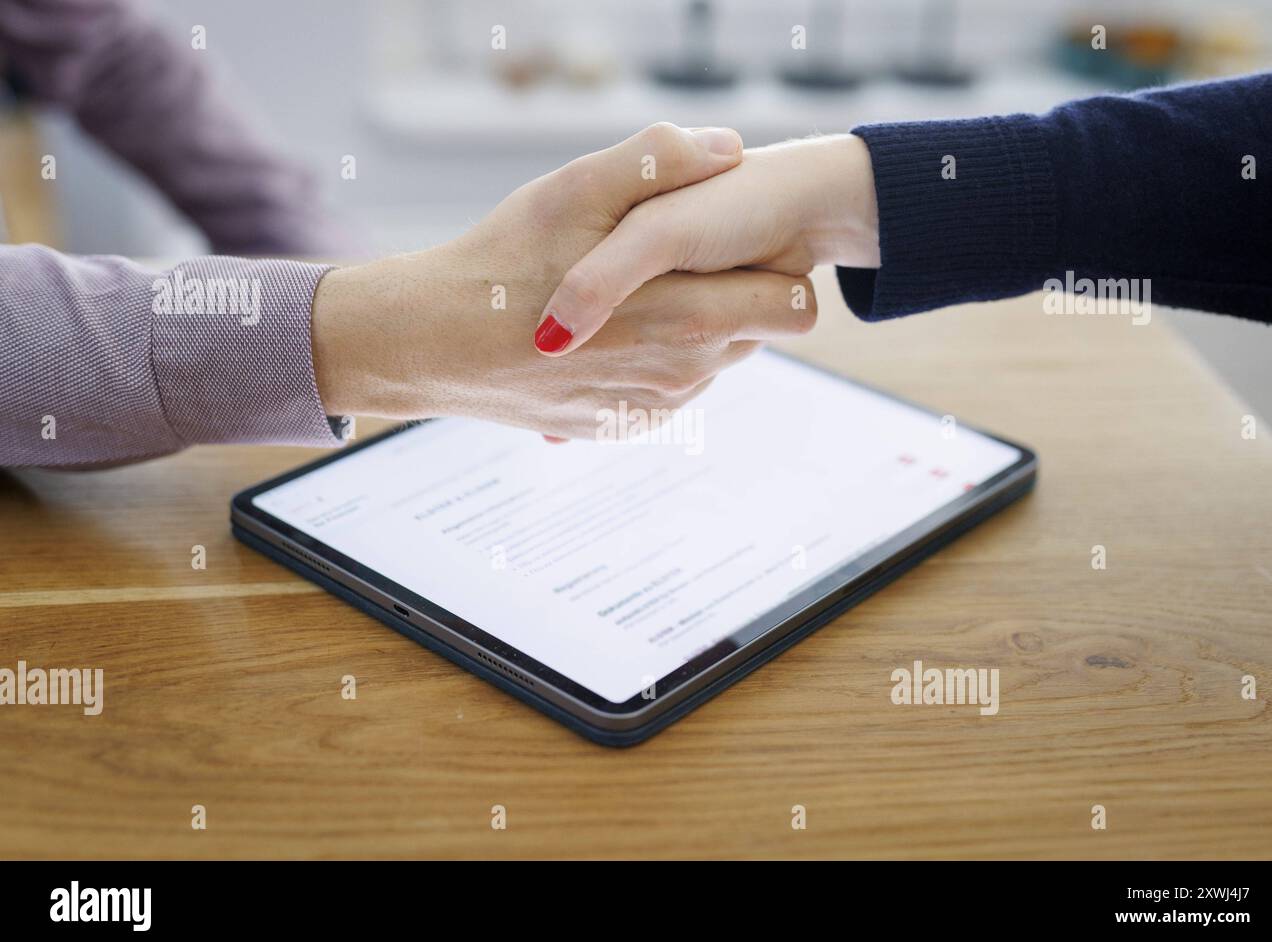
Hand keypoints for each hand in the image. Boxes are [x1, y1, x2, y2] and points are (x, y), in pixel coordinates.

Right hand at [311, 124, 816, 438]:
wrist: (434, 343)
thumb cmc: (502, 260)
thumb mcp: (575, 189)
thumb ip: (660, 162)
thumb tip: (730, 147)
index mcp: (688, 320)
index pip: (798, 308)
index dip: (777, 265)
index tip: (732, 240)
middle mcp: (682, 377)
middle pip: (758, 329)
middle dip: (734, 290)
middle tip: (669, 258)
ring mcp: (654, 408)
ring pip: (715, 359)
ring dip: (694, 322)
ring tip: (632, 292)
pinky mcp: (624, 425)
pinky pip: (671, 387)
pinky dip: (656, 356)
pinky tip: (607, 330)